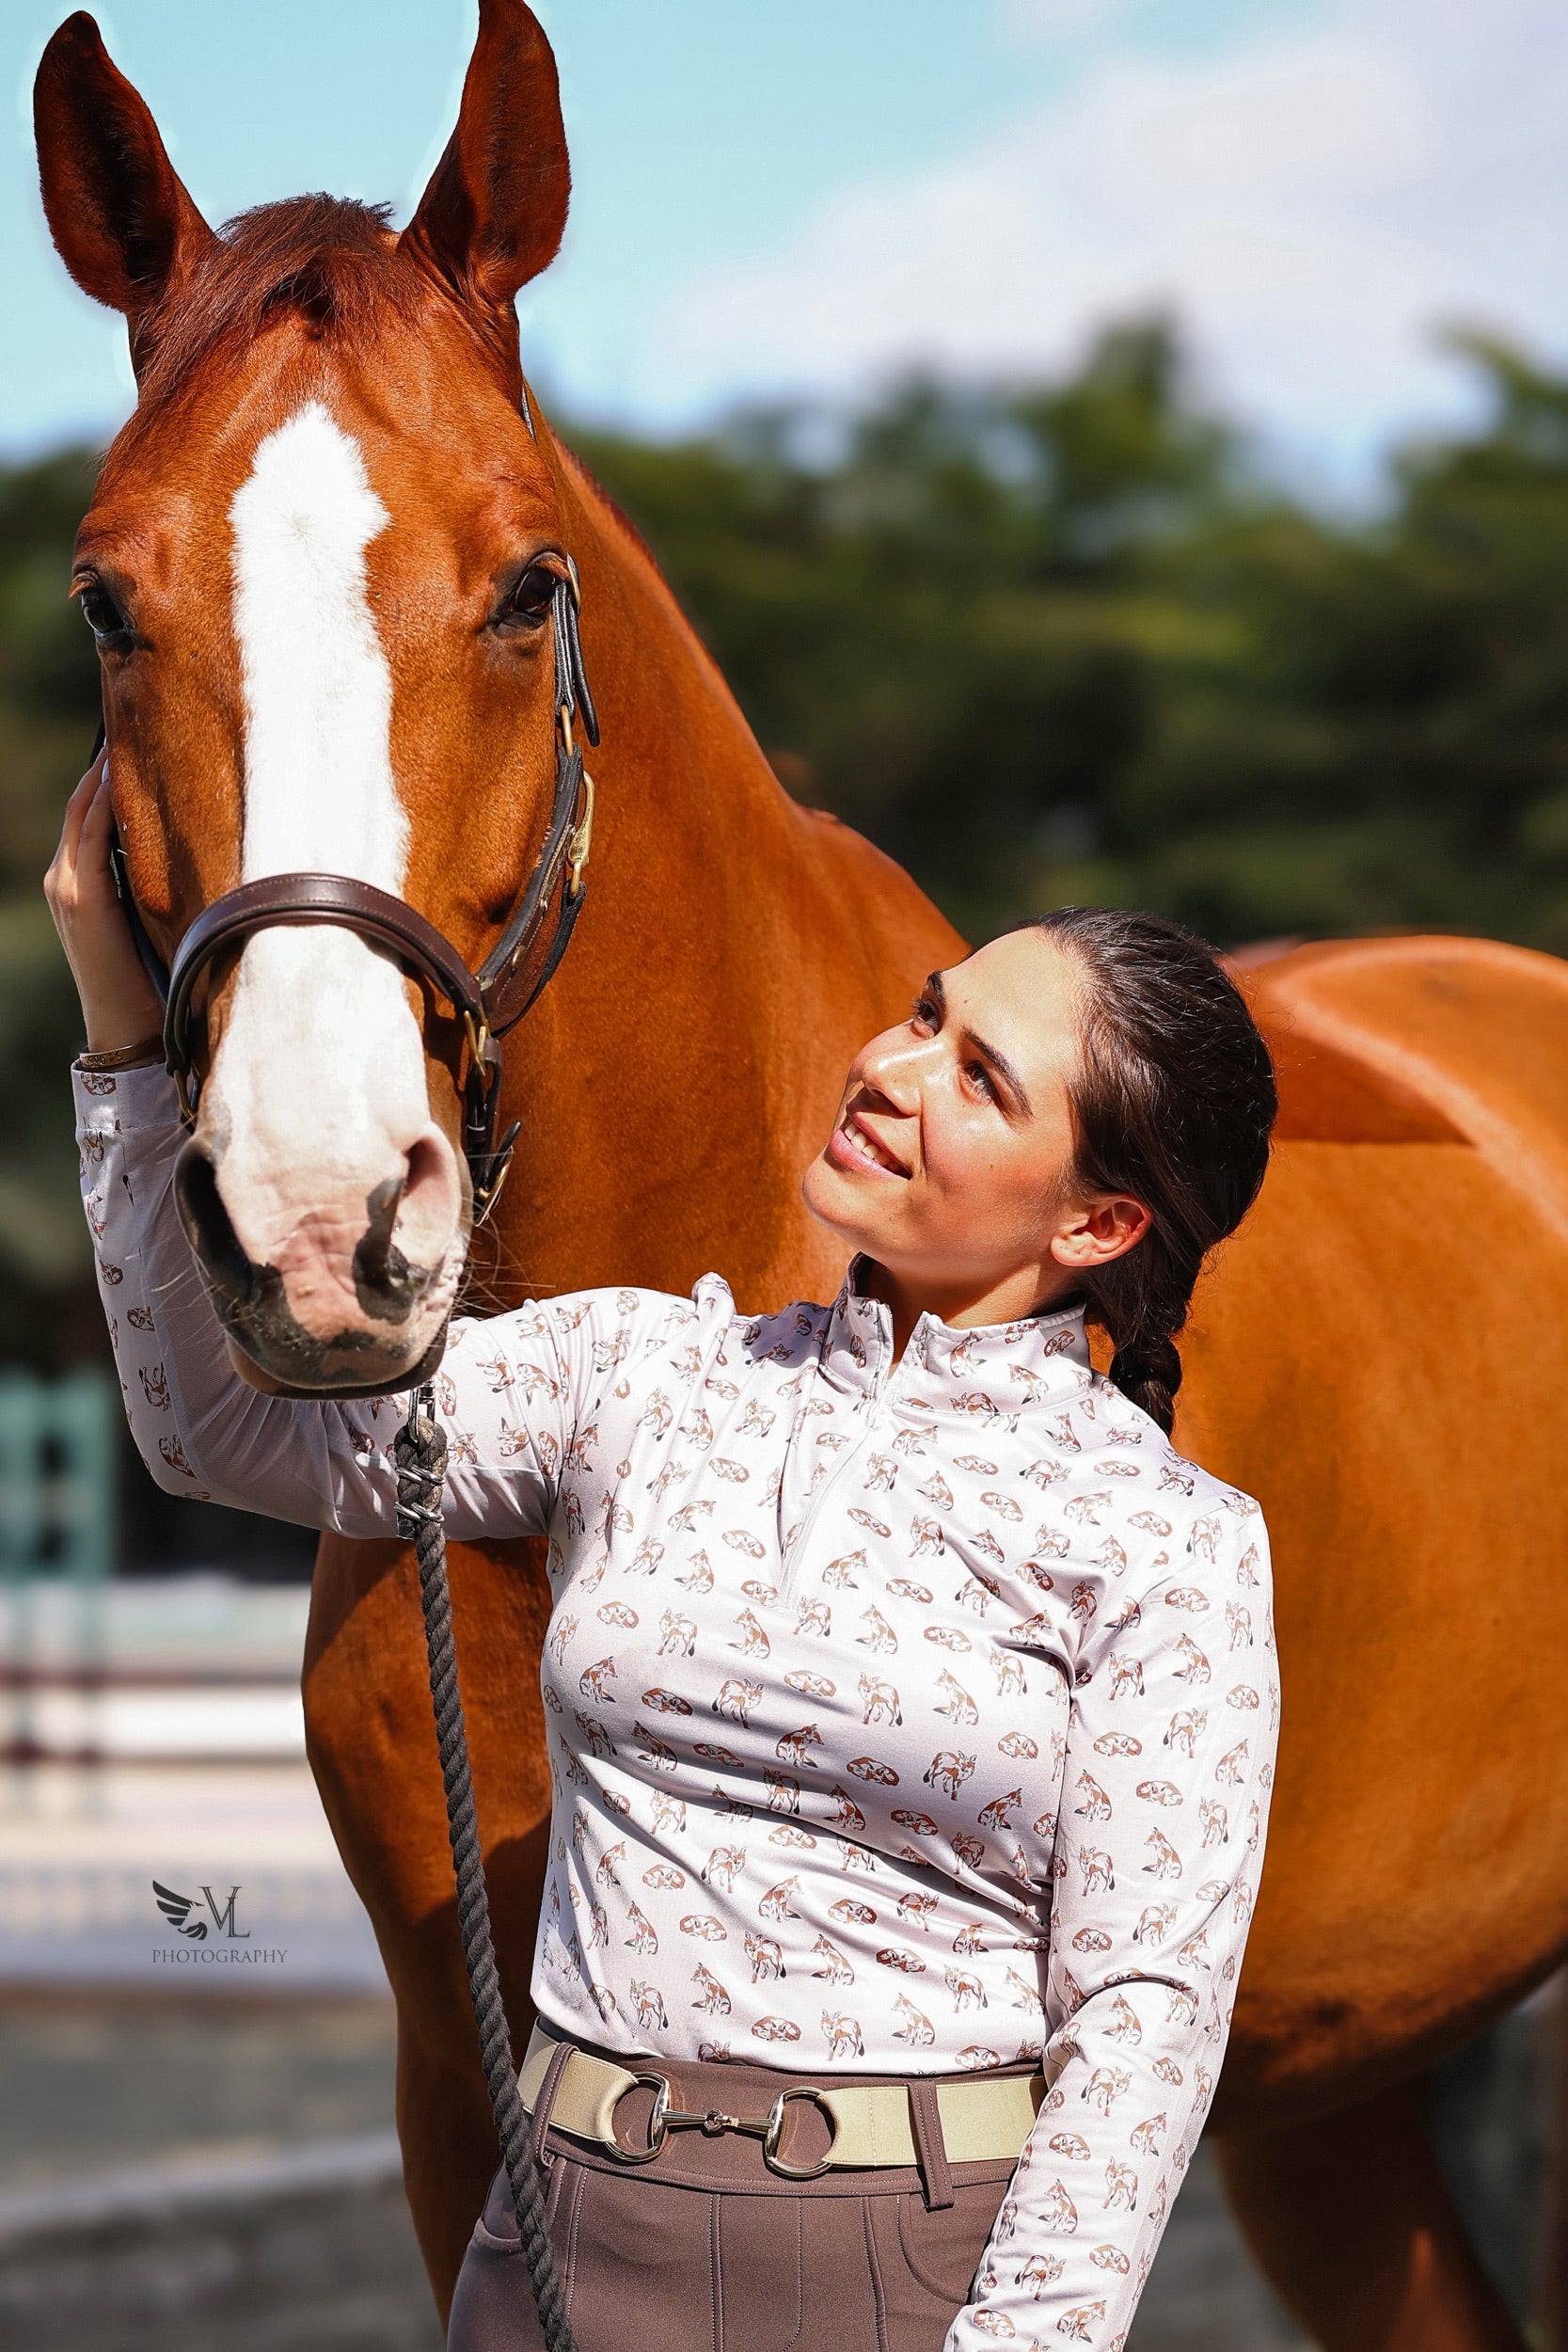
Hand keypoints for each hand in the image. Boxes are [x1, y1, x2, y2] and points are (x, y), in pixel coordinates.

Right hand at [45, 750, 165, 1053]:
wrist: (128, 1024)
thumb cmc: (147, 976)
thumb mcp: (145, 917)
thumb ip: (147, 880)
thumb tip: (182, 844)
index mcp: (78, 882)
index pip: (87, 816)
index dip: (105, 778)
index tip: (132, 743)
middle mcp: (63, 879)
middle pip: (80, 806)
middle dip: (102, 765)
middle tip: (128, 724)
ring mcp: (68, 888)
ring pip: (82, 815)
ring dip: (104, 775)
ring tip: (126, 739)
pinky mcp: (82, 900)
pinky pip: (92, 839)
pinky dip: (106, 807)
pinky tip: (123, 778)